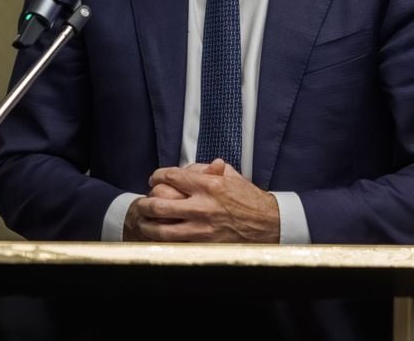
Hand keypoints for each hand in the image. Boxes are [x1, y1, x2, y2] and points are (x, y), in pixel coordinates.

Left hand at [125, 159, 279, 242]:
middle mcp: (202, 207)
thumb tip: (189, 167)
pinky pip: (175, 246)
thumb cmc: (251, 200)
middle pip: (159, 204)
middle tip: (143, 202)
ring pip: (162, 230)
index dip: (157, 177)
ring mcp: (202, 229)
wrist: (271, 226)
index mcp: (208, 186)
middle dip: (145, 203)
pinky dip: (162, 242)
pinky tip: (157, 238)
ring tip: (143, 222)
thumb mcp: (232, 176)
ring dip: (148, 225)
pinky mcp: (205, 246)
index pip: (171, 177)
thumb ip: (208, 168)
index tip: (154, 179)